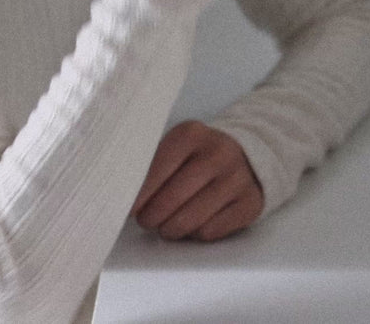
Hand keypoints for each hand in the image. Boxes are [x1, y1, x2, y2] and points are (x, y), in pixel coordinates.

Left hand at [131, 121, 263, 240]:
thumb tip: (119, 198)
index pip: (155, 171)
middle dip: (151, 217)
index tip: (129, 209)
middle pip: (170, 200)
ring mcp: (238, 178)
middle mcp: (218, 153)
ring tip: (167, 225)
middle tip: (147, 220)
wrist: (247, 157)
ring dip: (170, 230)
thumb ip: (148, 167)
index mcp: (192, 134)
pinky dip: (196, 234)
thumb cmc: (197, 157)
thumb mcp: (174, 149)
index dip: (137, 197)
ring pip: (189, 221)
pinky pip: (210, 232)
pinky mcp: (250, 203)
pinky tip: (195, 222)